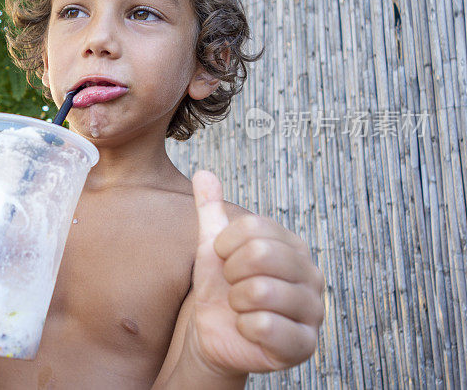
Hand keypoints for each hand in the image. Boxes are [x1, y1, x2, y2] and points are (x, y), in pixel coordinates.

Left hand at [180, 170, 324, 377]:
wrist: (214, 334)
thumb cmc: (219, 287)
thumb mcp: (212, 246)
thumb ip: (211, 209)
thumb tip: (204, 172)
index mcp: (294, 247)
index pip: (255, 227)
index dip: (225, 244)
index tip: (222, 259)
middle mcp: (312, 276)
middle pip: (260, 254)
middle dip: (230, 272)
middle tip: (231, 285)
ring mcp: (313, 312)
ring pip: (262, 291)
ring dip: (236, 300)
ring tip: (239, 306)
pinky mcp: (304, 345)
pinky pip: (265, 326)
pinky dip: (244, 326)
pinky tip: (247, 328)